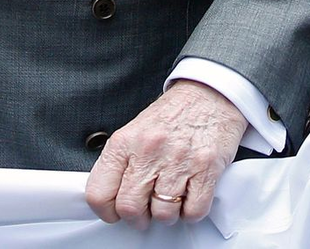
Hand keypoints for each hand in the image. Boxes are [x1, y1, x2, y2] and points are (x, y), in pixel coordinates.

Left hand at [85, 80, 245, 227]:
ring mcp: (178, 159)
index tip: (115, 212)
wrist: (210, 92)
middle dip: (138, 217)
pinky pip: (193, 211)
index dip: (106, 211)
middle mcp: (149, 150)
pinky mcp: (205, 167)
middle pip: (129, 209)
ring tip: (172, 197)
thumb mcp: (137, 130)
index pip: (99, 193)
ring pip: (162, 214)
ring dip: (167, 213)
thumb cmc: (174, 113)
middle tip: (146, 210)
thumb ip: (122, 163)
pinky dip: (191, 211)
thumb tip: (112, 198)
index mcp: (125, 141)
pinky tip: (190, 194)